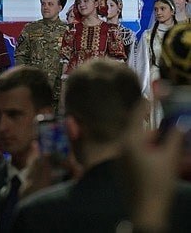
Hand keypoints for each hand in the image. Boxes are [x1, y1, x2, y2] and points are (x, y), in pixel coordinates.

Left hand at [123, 104, 182, 231]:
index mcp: (130, 139)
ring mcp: (121, 156)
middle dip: (156, 121)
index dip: (153, 98)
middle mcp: (121, 145)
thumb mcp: (169, 158)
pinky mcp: (124, 167)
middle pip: (140, 126)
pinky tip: (161, 152)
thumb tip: (180, 122)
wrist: (146, 212)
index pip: (139, 111)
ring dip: (155, 137)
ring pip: (139, 139)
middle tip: (171, 113)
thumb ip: (174, 137)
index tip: (164, 89)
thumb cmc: (157, 184)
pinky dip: (150, 147)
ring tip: (171, 137)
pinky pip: (137, 150)